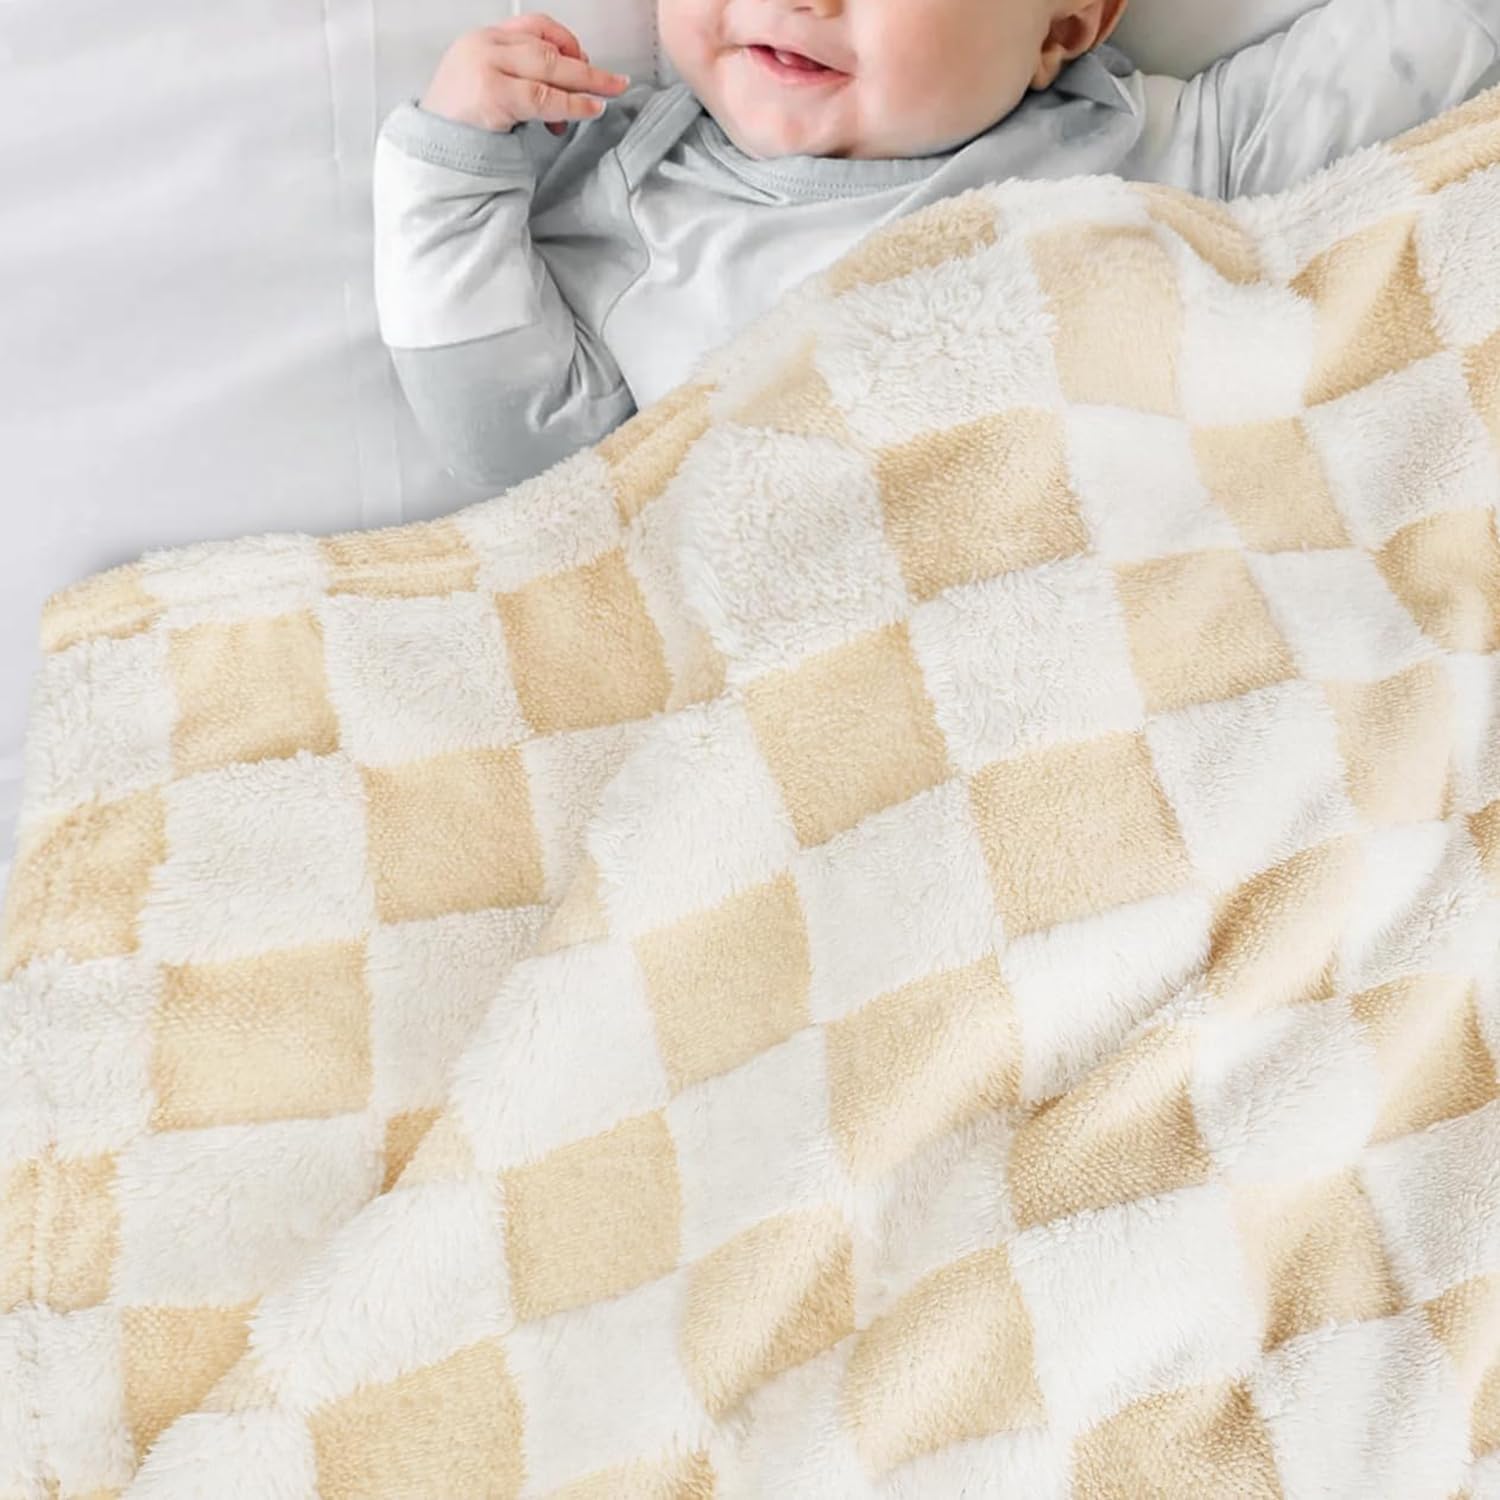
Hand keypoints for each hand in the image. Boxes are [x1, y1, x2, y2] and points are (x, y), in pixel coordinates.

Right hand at [419, 14, 629, 136]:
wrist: (431, 151)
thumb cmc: (462, 126)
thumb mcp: (491, 87)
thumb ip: (524, 77)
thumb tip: (572, 87)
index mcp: (484, 39)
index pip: (534, 26)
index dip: (566, 41)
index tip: (585, 62)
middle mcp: (484, 45)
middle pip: (546, 47)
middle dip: (585, 65)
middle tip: (615, 82)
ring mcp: (485, 66)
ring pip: (548, 68)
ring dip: (585, 83)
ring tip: (608, 95)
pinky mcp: (491, 94)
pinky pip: (543, 97)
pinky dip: (572, 103)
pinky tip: (590, 110)